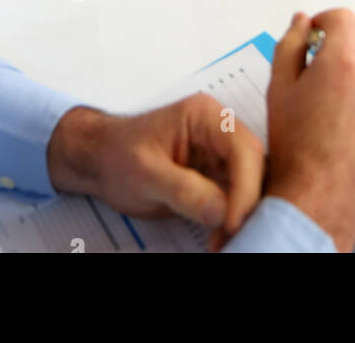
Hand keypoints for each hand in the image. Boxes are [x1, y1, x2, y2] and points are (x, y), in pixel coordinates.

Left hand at [46, 95, 264, 249]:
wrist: (100, 159)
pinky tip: (220, 237)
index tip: (233, 221)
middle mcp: (218, 129)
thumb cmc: (117, 155)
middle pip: (254, 165)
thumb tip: (221, 211)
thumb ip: (184, 190)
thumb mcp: (146, 173)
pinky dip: (232, 218)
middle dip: (247, 203)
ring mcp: (219, 151)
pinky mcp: (216, 174)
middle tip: (233, 236)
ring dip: (242, 213)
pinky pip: (236, 195)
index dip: (245, 187)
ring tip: (224, 240)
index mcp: (204, 115)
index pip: (242, 149)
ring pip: (250, 182)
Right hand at [265, 10, 354, 251]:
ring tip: (334, 116)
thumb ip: (290, 45)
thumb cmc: (295, 151)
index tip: (316, 37)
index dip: (326, 23)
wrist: (318, 204)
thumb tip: (302, 22)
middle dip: (341, 53)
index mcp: (343, 63)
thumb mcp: (278, 90)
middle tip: (319, 81)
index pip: (343, 18)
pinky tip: (352, 135)